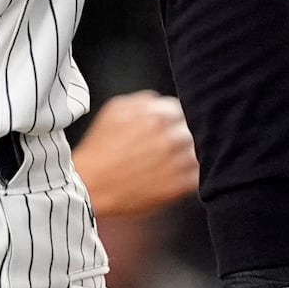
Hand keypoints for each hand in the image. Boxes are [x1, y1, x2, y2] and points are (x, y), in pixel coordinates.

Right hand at [74, 91, 199, 217]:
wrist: (90, 186)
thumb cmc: (99, 150)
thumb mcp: (114, 111)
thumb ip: (142, 100)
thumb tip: (159, 101)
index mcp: (157, 116)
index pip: (181, 110)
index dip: (173, 119)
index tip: (167, 128)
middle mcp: (170, 137)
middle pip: (192, 130)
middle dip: (180, 136)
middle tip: (167, 147)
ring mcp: (177, 163)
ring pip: (198, 152)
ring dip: (187, 155)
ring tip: (170, 162)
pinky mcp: (179, 187)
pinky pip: (198, 175)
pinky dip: (190, 175)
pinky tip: (174, 176)